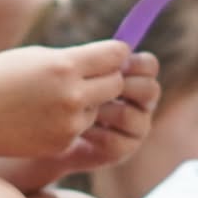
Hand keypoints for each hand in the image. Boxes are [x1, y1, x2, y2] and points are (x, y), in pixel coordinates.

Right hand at [0, 41, 132, 159]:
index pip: (116, 55)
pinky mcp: (63, 143)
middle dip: (108, 78)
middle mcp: (72, 95)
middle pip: (117, 84)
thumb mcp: (36, 57)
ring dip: (87, 102)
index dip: (116, 54)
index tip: (111, 55)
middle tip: (92, 75)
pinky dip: (70, 121)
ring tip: (51, 98)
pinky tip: (42, 117)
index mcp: (64, 66)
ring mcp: (69, 123)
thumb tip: (111, 59)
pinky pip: (81, 127)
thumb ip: (73, 59)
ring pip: (99, 107)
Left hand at [46, 52, 160, 176]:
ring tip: (79, 108)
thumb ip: (94, 59)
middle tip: (96, 87)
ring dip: (102, 109)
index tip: (115, 63)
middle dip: (123, 86)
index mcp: (136, 77)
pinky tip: (76, 128)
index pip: (149, 66)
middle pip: (150, 89)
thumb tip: (109, 46)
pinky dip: (93, 132)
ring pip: (129, 114)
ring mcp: (136, 128)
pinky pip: (114, 140)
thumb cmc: (59, 91)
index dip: (136, 63)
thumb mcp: (73, 70)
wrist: (47, 129)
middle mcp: (142, 103)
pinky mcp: (123, 150)